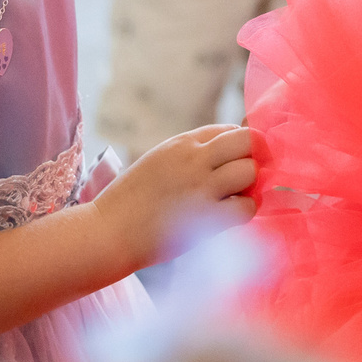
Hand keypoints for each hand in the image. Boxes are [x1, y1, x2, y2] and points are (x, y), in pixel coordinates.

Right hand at [91, 123, 256, 270]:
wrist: (108, 232)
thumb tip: (226, 160)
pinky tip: (231, 217)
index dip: (239, 147)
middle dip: (254, 158)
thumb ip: (189, 157)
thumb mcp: (158, 163)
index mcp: (181, 143)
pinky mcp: (205, 217)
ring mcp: (201, 187)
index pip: (229, 129)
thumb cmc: (130, 202)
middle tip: (246, 179)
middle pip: (248, 141)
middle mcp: (194, 158)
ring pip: (250, 171)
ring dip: (250, 186)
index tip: (234, 164)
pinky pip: (246, 207)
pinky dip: (246, 211)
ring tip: (236, 198)